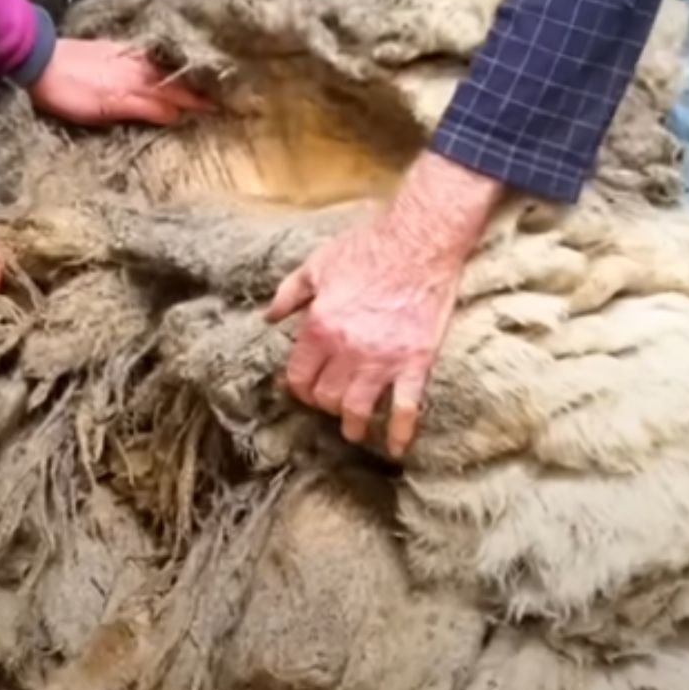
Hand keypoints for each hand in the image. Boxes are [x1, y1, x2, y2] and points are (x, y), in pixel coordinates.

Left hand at [29, 39, 210, 125]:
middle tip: (222, 95)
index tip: (223, 108)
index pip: (179, 96)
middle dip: (199, 88)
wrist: (40, 59)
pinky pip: (151, 58)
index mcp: (140, 84)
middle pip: (176, 80)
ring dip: (186, 76)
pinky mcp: (116, 49)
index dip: (200, 103)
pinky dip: (167, 64)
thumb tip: (177, 112)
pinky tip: (170, 66)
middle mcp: (140, 67)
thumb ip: (143, 109)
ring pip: (165, 68)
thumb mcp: (106, 109)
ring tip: (205, 81)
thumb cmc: (70, 91)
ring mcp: (128, 56)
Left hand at [268, 155, 500, 456]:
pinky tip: (397, 447)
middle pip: (326, 397)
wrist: (419, 241)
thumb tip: (269, 317)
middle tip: (330, 402)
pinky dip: (399, 432)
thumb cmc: (368, 248)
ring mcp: (383, 360)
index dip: (299, 387)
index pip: (298, 377)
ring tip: (354, 430)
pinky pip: (405, 408)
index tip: (305, 387)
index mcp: (319, 327)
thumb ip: (289, 294)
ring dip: (352, 425)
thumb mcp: (318, 264)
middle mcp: (347, 350)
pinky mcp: (415, 362)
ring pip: (358, 410)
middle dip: (325, 403)